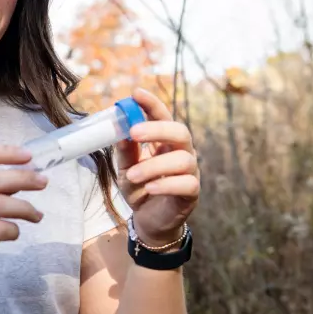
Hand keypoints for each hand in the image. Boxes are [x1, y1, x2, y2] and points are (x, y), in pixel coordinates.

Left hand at [115, 88, 200, 245]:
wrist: (148, 220)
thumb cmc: (140, 189)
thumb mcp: (126, 169)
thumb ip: (125, 152)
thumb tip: (119, 131)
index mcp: (164, 142)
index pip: (162, 116)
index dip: (152, 104)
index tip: (137, 93)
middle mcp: (181, 152)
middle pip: (180, 131)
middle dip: (157, 129)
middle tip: (133, 132)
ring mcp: (190, 172)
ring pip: (181, 159)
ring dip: (153, 165)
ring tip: (133, 175)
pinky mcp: (192, 193)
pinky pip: (187, 183)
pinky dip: (166, 184)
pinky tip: (150, 188)